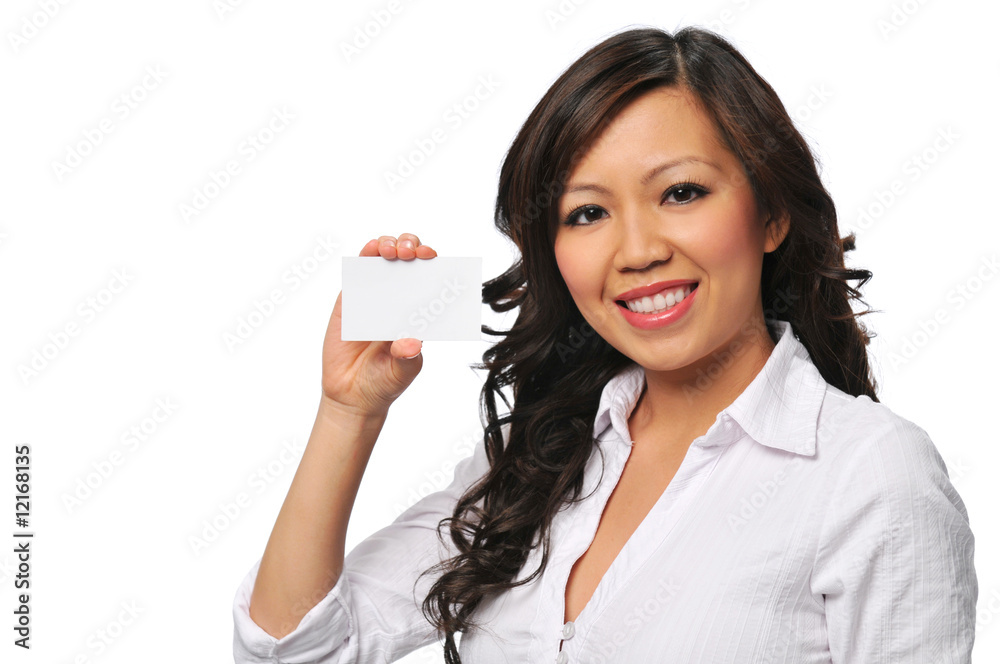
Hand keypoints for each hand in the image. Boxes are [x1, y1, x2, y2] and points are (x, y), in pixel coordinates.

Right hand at [319, 234, 436, 416]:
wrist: (351, 394)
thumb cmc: (383, 381)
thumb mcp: (401, 371)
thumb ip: (407, 357)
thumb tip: (412, 343)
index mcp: (417, 312)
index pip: (430, 278)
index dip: (432, 263)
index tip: (433, 259)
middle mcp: (398, 299)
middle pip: (409, 260)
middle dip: (412, 247)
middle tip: (411, 253)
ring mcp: (374, 296)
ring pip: (384, 258)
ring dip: (389, 245)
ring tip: (392, 251)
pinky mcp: (350, 300)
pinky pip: (358, 272)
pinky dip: (365, 255)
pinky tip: (371, 250)